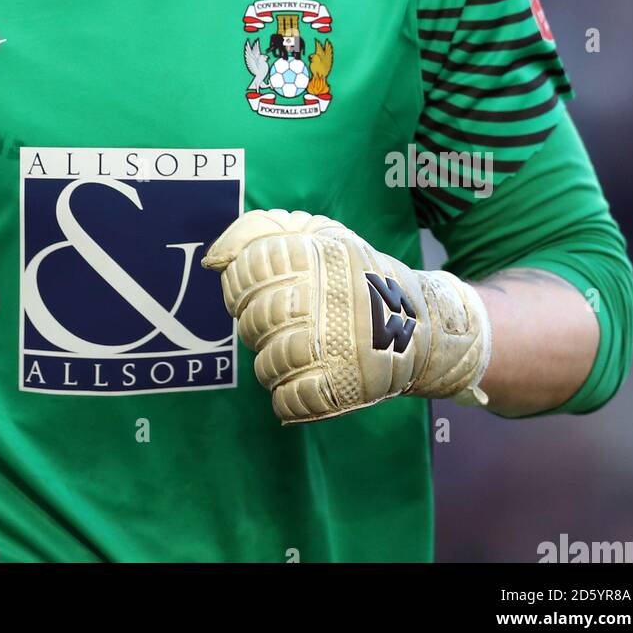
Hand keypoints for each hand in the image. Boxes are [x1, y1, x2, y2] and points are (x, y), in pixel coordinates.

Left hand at [202, 208, 491, 424]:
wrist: (419, 322)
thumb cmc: (351, 273)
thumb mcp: (314, 233)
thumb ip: (257, 231)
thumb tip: (212, 261)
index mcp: (316, 254)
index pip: (247, 269)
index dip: (242, 283)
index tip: (259, 288)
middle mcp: (326, 296)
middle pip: (252, 320)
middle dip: (256, 325)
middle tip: (283, 322)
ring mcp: (336, 344)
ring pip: (266, 364)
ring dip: (272, 363)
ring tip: (297, 351)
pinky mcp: (345, 386)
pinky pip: (289, 400)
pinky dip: (288, 397)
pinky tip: (305, 381)